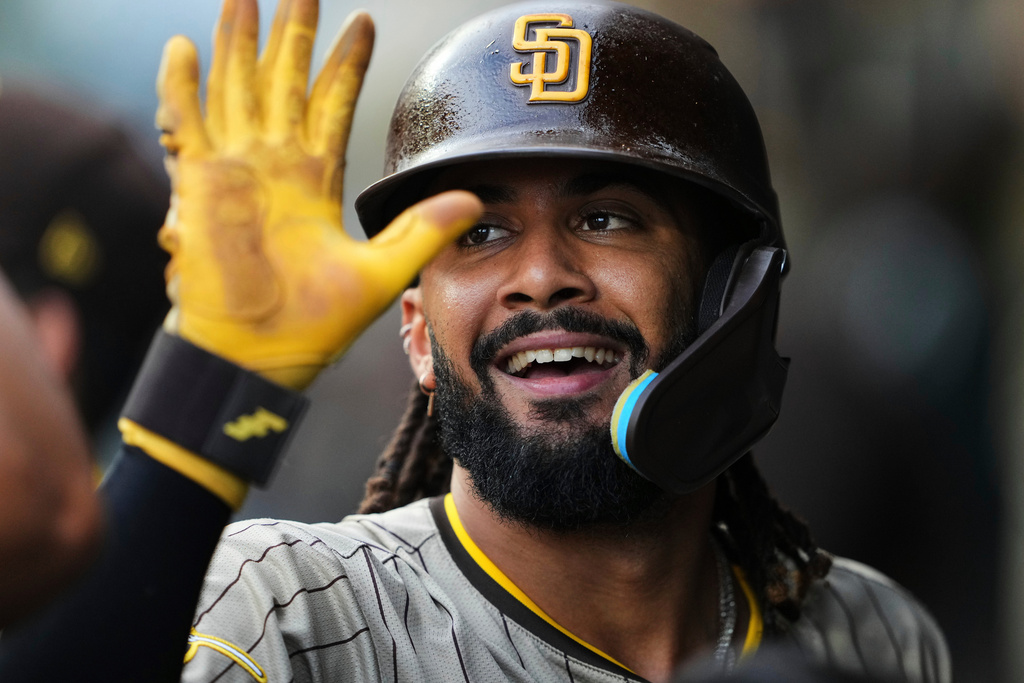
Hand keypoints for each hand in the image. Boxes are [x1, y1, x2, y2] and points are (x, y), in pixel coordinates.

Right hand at [155, 0, 480, 388]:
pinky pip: (187, 124)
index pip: (332, 104)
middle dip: (291, 33)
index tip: (363, 21)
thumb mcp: (382, 271)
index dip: (345, 63)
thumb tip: (473, 198)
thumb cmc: (315, 323)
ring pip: (236, 87)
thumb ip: (422, 231)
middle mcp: (276, 164)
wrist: (263, 355)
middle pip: (283, 81)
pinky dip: (181, 86)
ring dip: (238, 42)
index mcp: (316, 178)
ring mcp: (236, 169)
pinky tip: (184, 46)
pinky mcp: (200, 185)